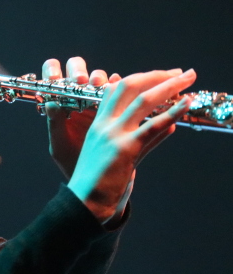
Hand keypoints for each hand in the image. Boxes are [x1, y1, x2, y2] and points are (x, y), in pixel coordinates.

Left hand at [42, 57, 120, 179]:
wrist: (96, 182)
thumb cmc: (73, 163)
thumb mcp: (60, 147)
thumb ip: (55, 125)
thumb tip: (52, 104)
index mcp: (60, 104)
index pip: (53, 76)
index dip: (53, 70)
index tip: (54, 79)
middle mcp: (79, 97)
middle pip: (77, 69)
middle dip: (77, 70)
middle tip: (81, 80)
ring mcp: (99, 101)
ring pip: (99, 78)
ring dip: (99, 77)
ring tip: (98, 84)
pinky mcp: (120, 108)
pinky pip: (124, 91)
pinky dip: (123, 85)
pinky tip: (122, 85)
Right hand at [67, 68, 195, 224]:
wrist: (85, 201)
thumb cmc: (99, 181)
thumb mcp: (117, 154)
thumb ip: (143, 138)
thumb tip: (169, 127)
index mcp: (98, 123)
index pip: (116, 89)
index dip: (140, 78)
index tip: (160, 76)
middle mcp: (105, 124)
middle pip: (130, 87)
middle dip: (158, 75)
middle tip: (181, 72)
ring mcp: (114, 134)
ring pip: (143, 100)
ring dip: (169, 86)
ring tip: (188, 79)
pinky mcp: (126, 149)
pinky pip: (152, 126)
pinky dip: (171, 113)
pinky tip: (186, 104)